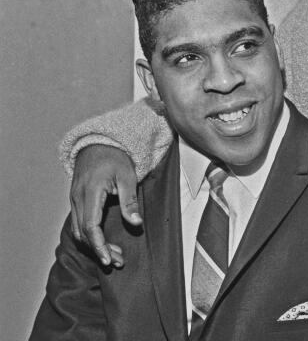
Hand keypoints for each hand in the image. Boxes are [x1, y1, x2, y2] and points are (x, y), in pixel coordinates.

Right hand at [69, 145, 141, 266]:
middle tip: (117, 261)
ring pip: (78, 230)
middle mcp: (77, 198)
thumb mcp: (128, 177)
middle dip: (99, 250)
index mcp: (90, 192)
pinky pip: (78, 223)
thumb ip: (130, 201)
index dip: (99, 245)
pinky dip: (89, 236)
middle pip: (83, 233)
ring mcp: (74, 200)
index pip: (91, 226)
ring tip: (113, 255)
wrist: (98, 143)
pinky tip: (103, 241)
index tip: (109, 259)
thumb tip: (136, 224)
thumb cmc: (116, 158)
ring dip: (93, 245)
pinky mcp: (76, 200)